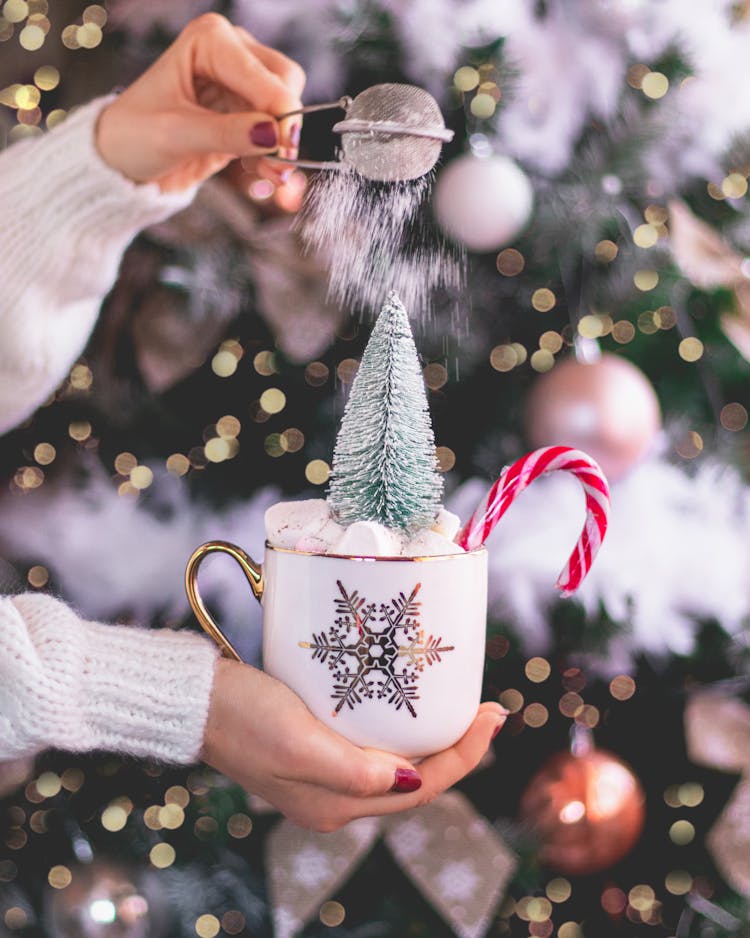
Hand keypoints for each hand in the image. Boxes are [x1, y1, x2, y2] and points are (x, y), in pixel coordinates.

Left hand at [96, 13, 304, 191]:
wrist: (123, 160)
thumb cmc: (134, 136)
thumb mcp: (176, 135)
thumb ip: (226, 133)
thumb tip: (273, 135)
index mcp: (209, 40)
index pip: (263, 73)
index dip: (280, 110)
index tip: (284, 146)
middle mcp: (230, 53)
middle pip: (285, 82)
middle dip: (285, 125)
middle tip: (277, 163)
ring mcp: (240, 84)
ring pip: (285, 110)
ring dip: (282, 146)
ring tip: (268, 174)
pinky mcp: (244, 115)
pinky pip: (275, 132)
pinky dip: (273, 154)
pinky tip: (260, 171)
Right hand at [201, 658, 506, 831]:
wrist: (192, 701)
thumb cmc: (242, 716)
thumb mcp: (299, 743)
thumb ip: (356, 771)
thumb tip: (412, 779)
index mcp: (335, 806)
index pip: (421, 787)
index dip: (465, 756)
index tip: (494, 717)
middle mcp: (333, 798)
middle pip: (414, 779)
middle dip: (458, 748)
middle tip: (489, 710)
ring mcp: (321, 775)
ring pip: (394, 762)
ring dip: (431, 739)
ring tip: (459, 707)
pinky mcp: (310, 748)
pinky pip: (369, 746)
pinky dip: (398, 728)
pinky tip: (407, 704)